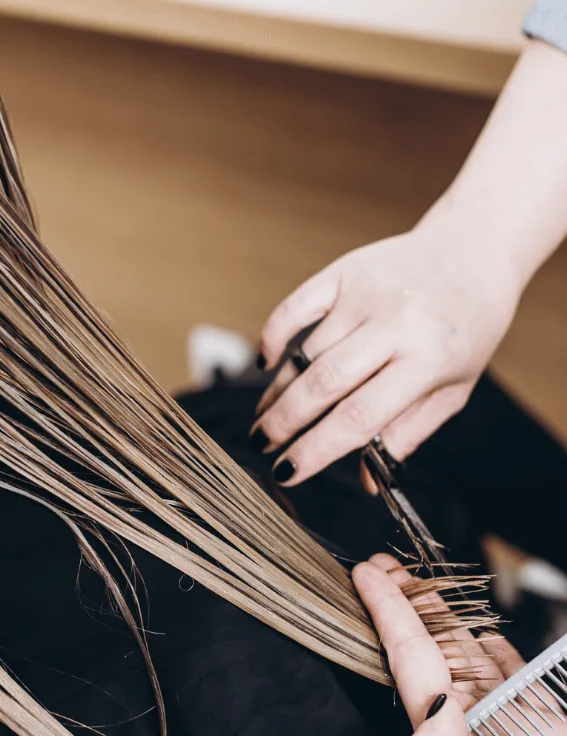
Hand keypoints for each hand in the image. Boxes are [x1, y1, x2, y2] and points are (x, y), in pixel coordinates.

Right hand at [254, 221, 520, 486]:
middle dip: (283, 422)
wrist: (473, 252)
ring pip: (304, 353)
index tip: (286, 472)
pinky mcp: (344, 271)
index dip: (316, 449)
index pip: (359, 417)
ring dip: (277, 391)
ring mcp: (366, 295)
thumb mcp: (452, 389)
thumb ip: (407, 434)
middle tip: (261, 445)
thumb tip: (368, 483)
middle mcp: (395, 324)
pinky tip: (267, 363)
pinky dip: (272, 337)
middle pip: (322, 384)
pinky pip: (293, 308)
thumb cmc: (465, 328)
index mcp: (428, 360)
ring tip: (266, 416)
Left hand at [353, 555, 566, 735]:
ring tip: (416, 582)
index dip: (386, 617)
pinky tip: (477, 632)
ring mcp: (510, 725)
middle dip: (404, 610)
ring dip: (441, 620)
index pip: (408, 670)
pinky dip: (493, 650)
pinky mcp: (549, 722)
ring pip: (466, 659)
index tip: (365, 576)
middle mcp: (472, 735)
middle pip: (429, 658)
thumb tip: (427, 706)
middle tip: (384, 567)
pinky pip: (514, 675)